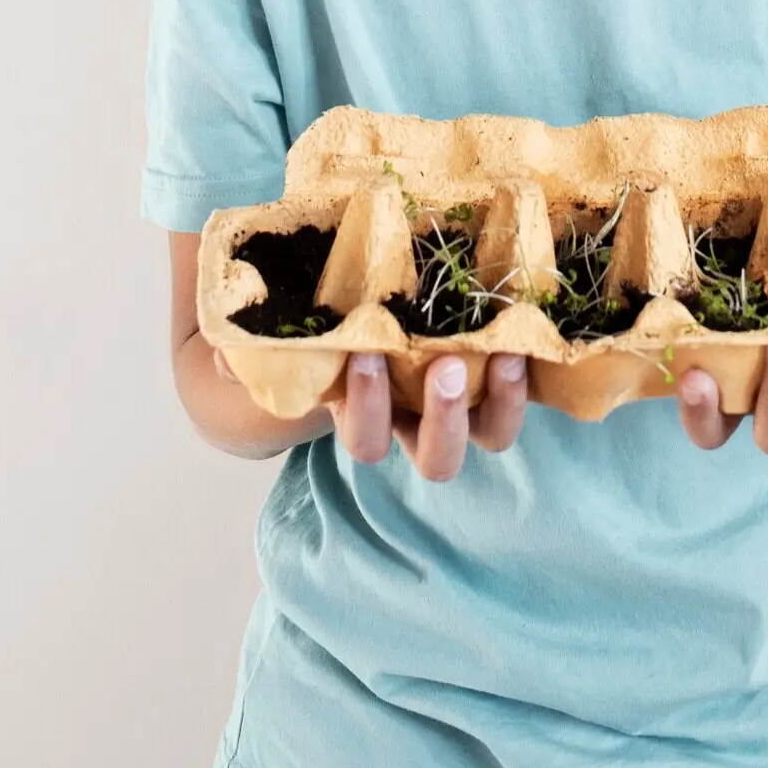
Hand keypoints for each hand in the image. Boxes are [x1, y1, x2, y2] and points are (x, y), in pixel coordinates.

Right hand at [210, 344, 524, 475]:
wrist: (377, 309)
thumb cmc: (329, 328)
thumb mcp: (296, 334)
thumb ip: (256, 343)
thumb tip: (222, 350)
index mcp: (368, 415)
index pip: (365, 438)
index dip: (366, 409)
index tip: (364, 356)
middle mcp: (421, 422)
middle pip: (437, 458)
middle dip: (444, 419)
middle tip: (447, 368)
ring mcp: (467, 404)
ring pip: (490, 434)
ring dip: (503, 403)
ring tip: (510, 353)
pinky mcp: (503, 374)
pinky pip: (528, 387)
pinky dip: (538, 369)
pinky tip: (545, 331)